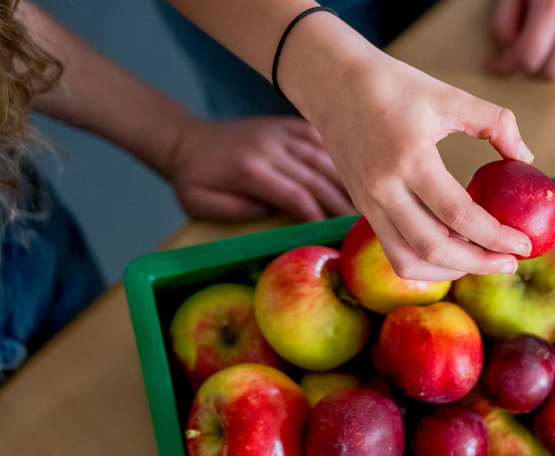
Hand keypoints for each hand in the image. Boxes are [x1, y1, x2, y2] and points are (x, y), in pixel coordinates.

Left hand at [165, 116, 354, 222]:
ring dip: (346, 178)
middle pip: (316, 175)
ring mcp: (279, 132)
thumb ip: (232, 209)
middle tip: (365, 221)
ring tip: (368, 199)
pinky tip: (355, 169)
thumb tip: (269, 211)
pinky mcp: (284, 125)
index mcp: (249, 169)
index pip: (295, 193)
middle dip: (342, 201)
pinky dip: (337, 153)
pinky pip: (317, 136)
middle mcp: (269, 146)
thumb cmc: (194, 179)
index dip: (318, 214)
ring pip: (322, 155)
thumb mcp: (198, 202)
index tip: (335, 231)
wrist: (186, 140)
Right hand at [300, 50, 534, 280]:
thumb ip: (495, 122)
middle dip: (478, 263)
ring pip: (409, 260)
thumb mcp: (448, 95)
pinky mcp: (362, 210)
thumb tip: (526, 158)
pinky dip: (426, 262)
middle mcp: (383, 189)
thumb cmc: (393, 85)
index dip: (495, 236)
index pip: (458, 214)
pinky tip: (453, 253)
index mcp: (409, 158)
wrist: (331, 81)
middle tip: (511, 263)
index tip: (523, 245)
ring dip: (450, 271)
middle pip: (434, 247)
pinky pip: (395, 251)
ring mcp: (368, 204)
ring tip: (483, 263)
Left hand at [487, 0, 554, 79]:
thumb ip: (505, 20)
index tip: (494, 67)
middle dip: (530, 69)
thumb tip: (509, 51)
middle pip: (551, 72)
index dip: (506, 67)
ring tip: (544, 30)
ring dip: (550, 55)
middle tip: (517, 55)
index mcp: (553, 4)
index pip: (528, 57)